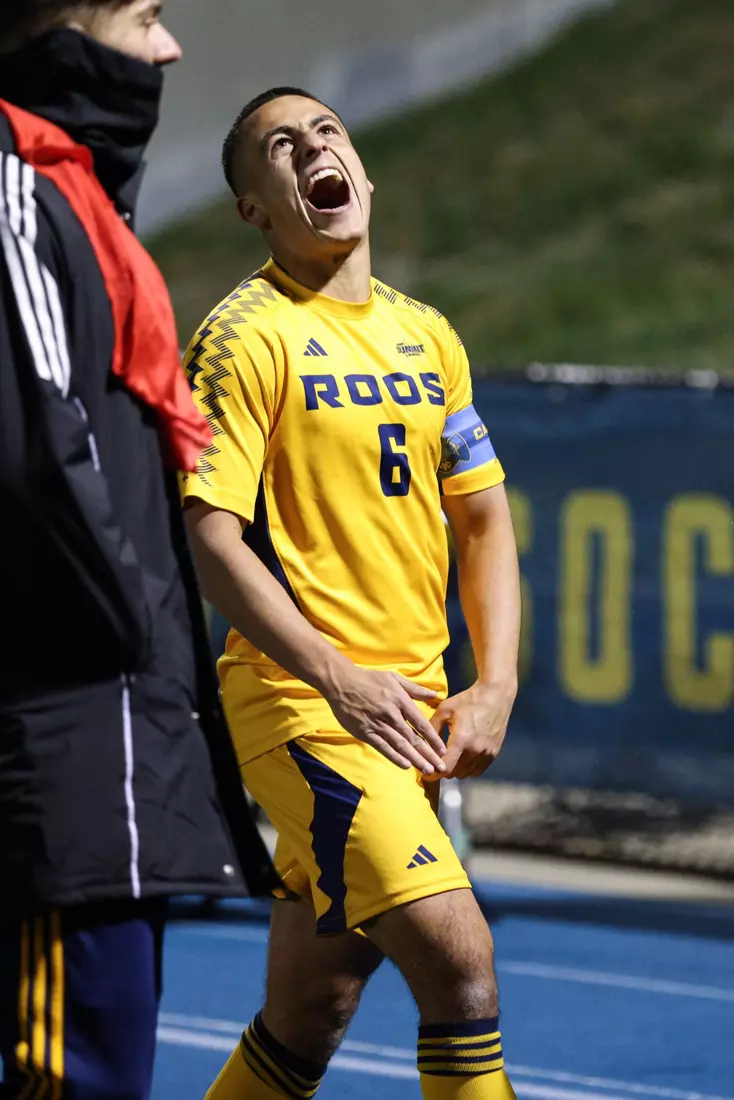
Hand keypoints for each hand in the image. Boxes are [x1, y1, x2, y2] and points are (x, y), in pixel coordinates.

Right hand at [324, 665, 446, 776]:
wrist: (341, 682)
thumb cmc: (369, 679)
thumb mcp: (394, 678)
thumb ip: (415, 689)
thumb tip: (434, 694)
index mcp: (400, 700)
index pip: (421, 724)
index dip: (433, 739)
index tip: (443, 750)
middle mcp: (391, 714)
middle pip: (413, 738)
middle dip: (429, 754)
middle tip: (441, 768)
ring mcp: (378, 724)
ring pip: (400, 745)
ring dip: (415, 759)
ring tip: (427, 770)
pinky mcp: (365, 732)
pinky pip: (382, 747)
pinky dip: (394, 757)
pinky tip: (405, 765)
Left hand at [429, 680, 516, 779]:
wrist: (495, 695)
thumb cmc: (468, 700)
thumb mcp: (444, 710)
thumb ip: (432, 728)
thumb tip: (423, 746)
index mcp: (461, 739)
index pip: (446, 767)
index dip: (434, 773)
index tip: (426, 773)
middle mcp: (475, 750)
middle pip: (454, 773)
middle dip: (443, 769)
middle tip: (437, 760)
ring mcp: (486, 753)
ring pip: (465, 774)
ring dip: (455, 769)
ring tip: (450, 757)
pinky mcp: (494, 753)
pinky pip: (477, 771)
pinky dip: (468, 768)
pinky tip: (463, 756)